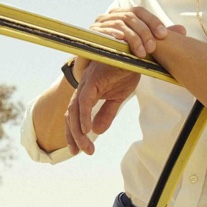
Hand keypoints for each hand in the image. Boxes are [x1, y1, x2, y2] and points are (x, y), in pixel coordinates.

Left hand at [64, 11, 186, 154]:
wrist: (136, 52)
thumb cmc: (126, 70)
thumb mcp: (118, 97)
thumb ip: (107, 114)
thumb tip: (96, 131)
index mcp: (88, 92)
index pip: (74, 115)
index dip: (73, 133)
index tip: (79, 150)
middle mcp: (84, 87)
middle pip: (70, 115)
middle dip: (72, 136)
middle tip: (79, 153)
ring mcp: (87, 82)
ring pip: (75, 110)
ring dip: (78, 131)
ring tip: (86, 148)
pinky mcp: (94, 79)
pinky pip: (85, 100)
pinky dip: (84, 116)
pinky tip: (88, 130)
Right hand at [92, 6, 185, 58]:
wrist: (96, 73)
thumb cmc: (122, 57)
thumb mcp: (143, 48)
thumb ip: (158, 38)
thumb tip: (182, 30)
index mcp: (124, 15)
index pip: (140, 11)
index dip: (153, 21)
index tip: (163, 35)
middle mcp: (111, 16)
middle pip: (131, 16)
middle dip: (144, 32)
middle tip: (153, 48)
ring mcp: (100, 24)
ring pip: (119, 24)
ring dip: (132, 37)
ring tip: (142, 52)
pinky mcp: (90, 34)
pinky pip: (103, 31)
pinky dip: (113, 34)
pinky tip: (121, 41)